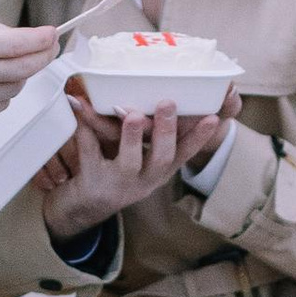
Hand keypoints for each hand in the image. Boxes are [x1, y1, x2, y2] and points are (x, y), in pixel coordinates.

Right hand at [0, 8, 55, 132]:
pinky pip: (0, 108)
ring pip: (14, 89)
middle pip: (22, 69)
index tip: (53, 34)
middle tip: (48, 48)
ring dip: (16, 77)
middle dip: (43, 57)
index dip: (41, 40)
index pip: (15, 44)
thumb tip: (27, 39)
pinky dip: (0, 95)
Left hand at [36, 87, 232, 244]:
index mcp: (159, 170)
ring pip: (129, 161)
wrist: (85, 206)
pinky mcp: (91, 179)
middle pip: (162, 158)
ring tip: (132, 115)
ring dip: (131, 138)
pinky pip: (90, 152)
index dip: (200, 137)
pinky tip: (81, 106)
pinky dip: (86, 130)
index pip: (184, 154)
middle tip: (168, 103)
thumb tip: (171, 90)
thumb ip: (155, 133)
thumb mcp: (143, 158)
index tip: (214, 118)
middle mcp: (143, 179)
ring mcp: (117, 181)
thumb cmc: (119, 170)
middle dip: (166, 131)